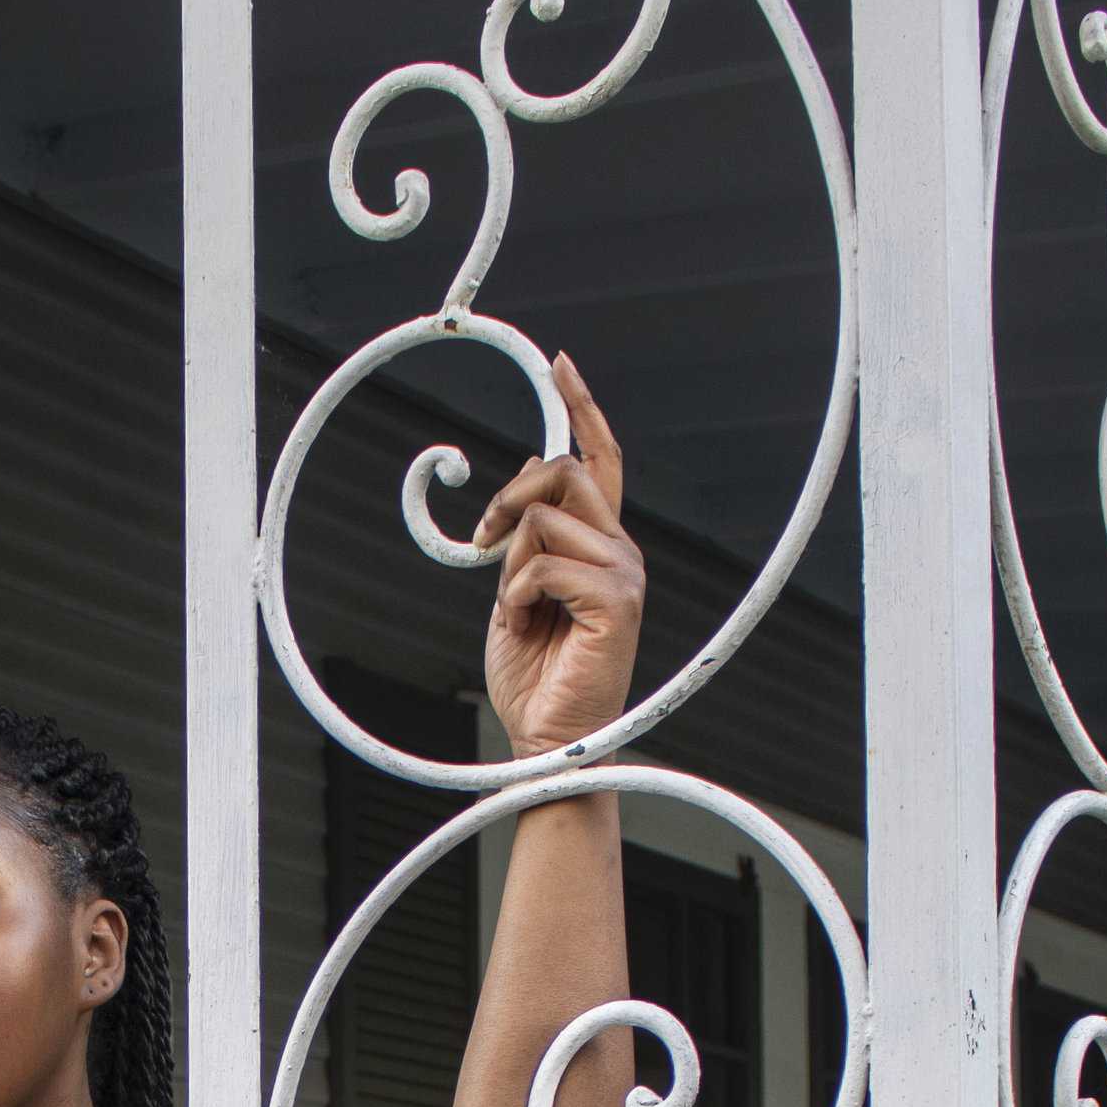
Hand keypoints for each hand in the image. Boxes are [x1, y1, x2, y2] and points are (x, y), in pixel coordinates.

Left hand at [477, 356, 644, 760]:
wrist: (545, 741)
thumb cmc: (533, 677)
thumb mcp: (516, 592)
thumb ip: (523, 541)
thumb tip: (522, 487)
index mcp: (602, 545)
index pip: (600, 460)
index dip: (583, 408)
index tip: (562, 365)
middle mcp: (622, 551)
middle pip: (564, 471)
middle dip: (510, 495)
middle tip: (481, 540)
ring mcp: (625, 574)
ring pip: (545, 517)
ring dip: (509, 564)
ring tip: (518, 613)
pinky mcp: (617, 600)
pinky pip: (542, 563)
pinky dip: (516, 595)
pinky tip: (527, 627)